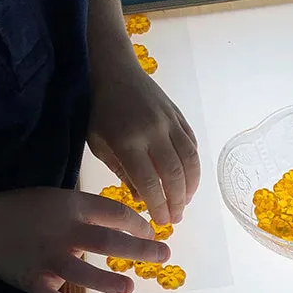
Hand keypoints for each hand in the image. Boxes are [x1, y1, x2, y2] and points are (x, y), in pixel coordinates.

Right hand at [0, 187, 169, 292]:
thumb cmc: (25, 211)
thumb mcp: (58, 198)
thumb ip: (89, 210)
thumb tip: (129, 222)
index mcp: (71, 206)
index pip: (113, 213)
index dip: (137, 223)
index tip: (153, 233)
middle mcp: (62, 231)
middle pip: (105, 240)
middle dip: (138, 249)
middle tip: (164, 255)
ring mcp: (47, 257)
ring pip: (80, 269)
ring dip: (106, 280)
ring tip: (129, 288)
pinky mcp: (32, 279)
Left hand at [86, 59, 200, 226]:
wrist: (114, 70)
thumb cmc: (99, 110)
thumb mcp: (99, 144)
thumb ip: (121, 172)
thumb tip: (142, 198)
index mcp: (128, 141)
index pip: (149, 181)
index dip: (158, 205)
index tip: (162, 222)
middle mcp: (154, 132)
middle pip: (174, 174)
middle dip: (178, 201)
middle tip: (176, 218)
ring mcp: (170, 122)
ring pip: (190, 160)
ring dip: (191, 186)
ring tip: (186, 201)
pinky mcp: (179, 116)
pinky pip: (192, 145)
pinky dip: (194, 165)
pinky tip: (189, 178)